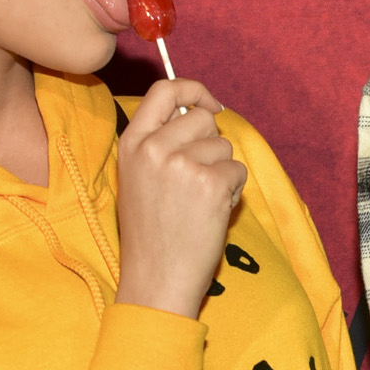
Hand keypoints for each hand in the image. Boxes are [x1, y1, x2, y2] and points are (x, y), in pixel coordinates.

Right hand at [113, 77, 244, 319]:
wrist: (156, 279)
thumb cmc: (151, 234)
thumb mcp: (138, 179)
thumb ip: (160, 143)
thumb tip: (200, 112)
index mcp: (132, 143)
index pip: (164, 90)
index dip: (193, 90)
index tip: (209, 104)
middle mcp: (155, 148)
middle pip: (202, 119)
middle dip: (211, 144)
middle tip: (198, 179)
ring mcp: (183, 165)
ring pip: (224, 147)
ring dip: (222, 173)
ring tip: (199, 204)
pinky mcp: (210, 184)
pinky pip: (237, 171)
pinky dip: (232, 193)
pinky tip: (211, 214)